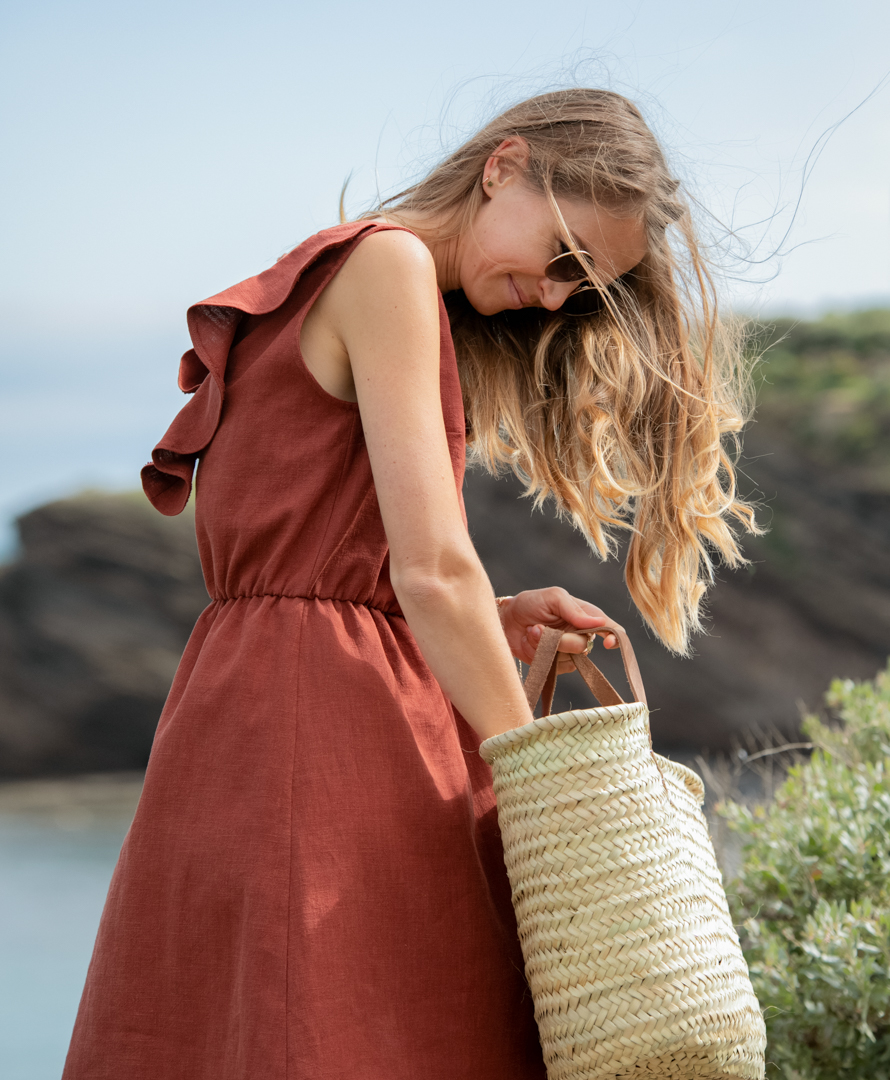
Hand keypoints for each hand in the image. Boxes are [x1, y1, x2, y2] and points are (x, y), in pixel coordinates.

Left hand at [497, 588, 620, 672]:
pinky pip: (559, 667)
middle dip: (562, 640)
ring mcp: (568, 650)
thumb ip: (574, 609)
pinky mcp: (556, 663)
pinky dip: (543, 656)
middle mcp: (580, 633)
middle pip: (584, 645)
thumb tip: (600, 622)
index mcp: (585, 615)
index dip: (614, 636)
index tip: (607, 642)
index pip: (610, 627)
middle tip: (540, 628)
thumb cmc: (530, 603)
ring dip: (547, 645)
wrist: (505, 620)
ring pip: (570, 658)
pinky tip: (533, 643)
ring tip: (533, 631)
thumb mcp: (553, 597)